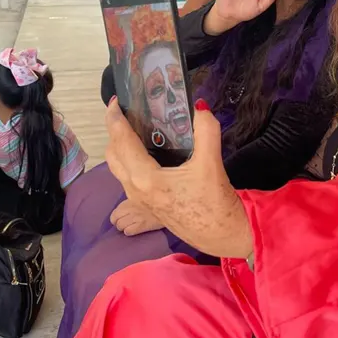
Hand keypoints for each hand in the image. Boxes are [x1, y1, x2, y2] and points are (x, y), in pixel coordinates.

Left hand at [104, 98, 250, 257]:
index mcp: (145, 178)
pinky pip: (128, 176)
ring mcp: (139, 199)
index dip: (115, 119)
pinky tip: (149, 152)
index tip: (115, 101)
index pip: (122, 142)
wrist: (223, 236)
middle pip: (113, 155)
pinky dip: (130, 159)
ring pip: (118, 168)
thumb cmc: (215, 204)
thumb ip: (206, 131)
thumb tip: (200, 106)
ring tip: (135, 127)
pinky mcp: (148, 205)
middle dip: (114, 131)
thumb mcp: (211, 164)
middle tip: (125, 111)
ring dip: (121, 146)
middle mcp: (135, 189)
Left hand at [110, 199, 164, 235]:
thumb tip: (123, 206)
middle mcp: (130, 209)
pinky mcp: (142, 225)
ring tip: (130, 226)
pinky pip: (128, 231)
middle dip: (119, 223)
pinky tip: (135, 229)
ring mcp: (135, 217)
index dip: (116, 217)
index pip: (114, 213)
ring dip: (124, 228)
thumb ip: (131, 200)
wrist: (169, 205)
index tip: (121, 218)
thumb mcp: (141, 196)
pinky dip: (130, 231)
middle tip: (125, 223)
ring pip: (121, 226)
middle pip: (116, 221)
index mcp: (129, 201)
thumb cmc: (155, 200)